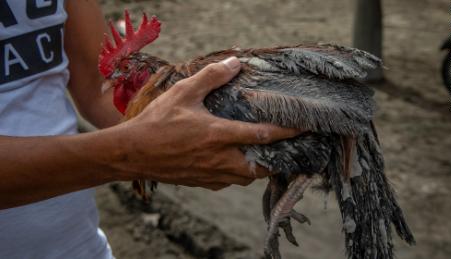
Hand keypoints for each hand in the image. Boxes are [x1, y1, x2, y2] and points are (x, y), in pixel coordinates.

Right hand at [111, 57, 299, 189]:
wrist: (131, 153)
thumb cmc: (156, 122)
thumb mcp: (183, 92)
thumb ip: (211, 77)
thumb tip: (235, 63)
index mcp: (218, 135)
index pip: (263, 135)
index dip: (287, 132)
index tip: (304, 128)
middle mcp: (219, 159)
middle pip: (261, 167)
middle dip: (277, 160)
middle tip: (284, 149)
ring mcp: (210, 174)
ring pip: (245, 178)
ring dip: (257, 168)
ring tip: (260, 155)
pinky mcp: (200, 183)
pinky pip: (227, 182)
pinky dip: (236, 174)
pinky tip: (230, 163)